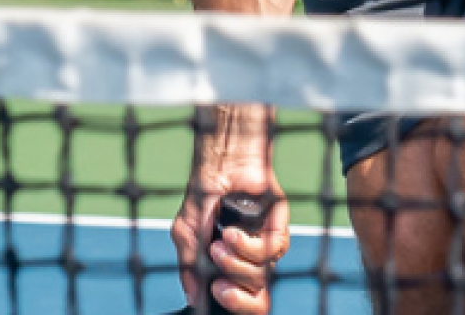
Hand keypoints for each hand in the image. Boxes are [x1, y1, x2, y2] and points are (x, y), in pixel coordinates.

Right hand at [172, 109, 289, 314]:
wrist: (219, 164)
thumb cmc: (205, 194)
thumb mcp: (186, 234)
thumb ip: (190, 267)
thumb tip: (194, 298)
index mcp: (233, 264)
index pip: (243, 298)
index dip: (234, 304)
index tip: (216, 293)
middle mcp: (252, 258)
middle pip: (256, 297)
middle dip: (236, 296)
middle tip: (219, 285)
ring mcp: (266, 243)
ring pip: (261, 276)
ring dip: (235, 263)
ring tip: (219, 243)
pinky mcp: (278, 226)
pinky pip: (271, 252)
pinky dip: (248, 247)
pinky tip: (232, 233)